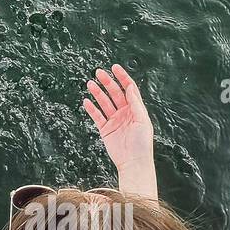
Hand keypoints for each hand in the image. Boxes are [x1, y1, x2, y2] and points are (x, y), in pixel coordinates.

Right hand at [82, 65, 156, 198]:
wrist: (133, 162)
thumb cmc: (142, 143)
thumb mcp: (142, 121)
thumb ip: (136, 103)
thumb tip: (130, 87)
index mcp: (136, 109)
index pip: (128, 89)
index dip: (122, 77)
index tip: (114, 67)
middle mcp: (125, 113)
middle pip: (115, 93)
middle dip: (107, 82)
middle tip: (99, 73)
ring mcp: (114, 121)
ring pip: (104, 103)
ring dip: (98, 93)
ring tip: (90, 84)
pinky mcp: (105, 130)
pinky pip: (97, 116)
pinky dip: (91, 109)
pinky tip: (86, 101)